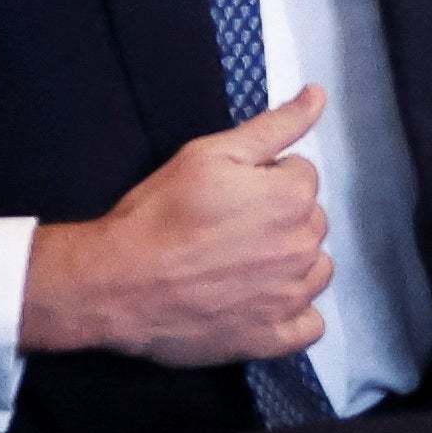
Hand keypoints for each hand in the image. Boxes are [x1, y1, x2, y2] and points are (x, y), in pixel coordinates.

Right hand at [27, 84, 332, 367]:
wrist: (114, 283)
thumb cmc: (158, 213)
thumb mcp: (209, 154)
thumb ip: (274, 126)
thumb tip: (317, 95)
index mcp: (293, 198)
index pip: (301, 176)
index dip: (265, 179)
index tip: (229, 194)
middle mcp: (303, 247)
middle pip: (310, 221)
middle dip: (279, 219)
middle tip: (227, 229)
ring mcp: (291, 297)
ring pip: (315, 269)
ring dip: (290, 264)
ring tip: (240, 265)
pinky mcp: (273, 337)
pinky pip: (309, 325)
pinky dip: (293, 316)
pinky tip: (262, 303)